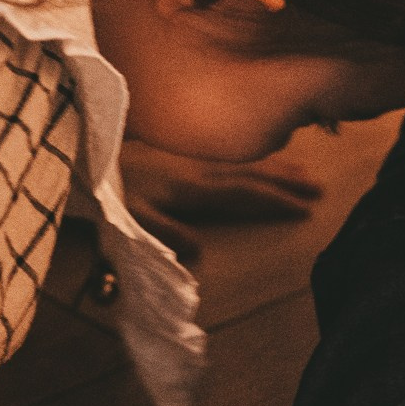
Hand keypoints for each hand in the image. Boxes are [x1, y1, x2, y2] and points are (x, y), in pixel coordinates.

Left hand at [119, 140, 321, 263]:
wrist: (84, 154)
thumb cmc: (106, 192)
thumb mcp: (129, 219)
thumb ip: (164, 233)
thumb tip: (201, 251)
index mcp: (191, 187)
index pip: (243, 193)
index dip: (275, 201)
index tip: (305, 209)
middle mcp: (197, 170)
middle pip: (251, 174)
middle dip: (286, 182)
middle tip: (320, 188)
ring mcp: (191, 161)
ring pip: (243, 163)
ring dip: (275, 168)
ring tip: (304, 172)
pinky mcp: (181, 157)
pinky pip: (229, 157)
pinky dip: (251, 158)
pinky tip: (260, 158)